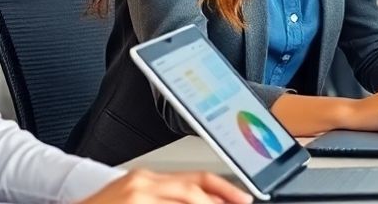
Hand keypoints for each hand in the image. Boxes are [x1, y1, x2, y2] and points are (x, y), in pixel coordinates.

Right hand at [80, 169, 251, 202]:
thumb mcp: (134, 196)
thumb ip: (165, 197)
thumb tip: (202, 200)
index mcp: (147, 177)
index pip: (195, 178)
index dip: (223, 189)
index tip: (243, 199)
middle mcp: (142, 184)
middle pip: (192, 191)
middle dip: (219, 202)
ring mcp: (136, 197)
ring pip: (184, 202)